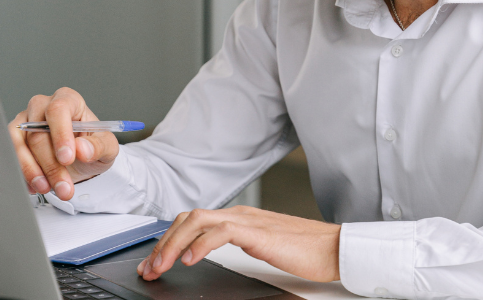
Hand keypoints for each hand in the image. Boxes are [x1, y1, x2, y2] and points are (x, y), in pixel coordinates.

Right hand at [8, 87, 119, 199]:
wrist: (80, 160)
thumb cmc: (91, 146)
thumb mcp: (107, 147)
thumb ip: (99, 146)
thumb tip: (82, 150)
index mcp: (68, 100)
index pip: (58, 110)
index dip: (61, 134)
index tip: (67, 158)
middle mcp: (43, 106)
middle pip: (38, 132)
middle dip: (51, 165)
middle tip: (63, 186)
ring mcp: (25, 121)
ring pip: (19, 144)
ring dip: (33, 171)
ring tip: (48, 188)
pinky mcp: (14, 138)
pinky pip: (10, 155)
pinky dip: (22, 174)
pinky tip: (36, 186)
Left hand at [136, 206, 340, 282]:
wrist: (333, 248)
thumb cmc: (305, 251)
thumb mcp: (262, 248)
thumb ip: (238, 246)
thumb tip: (209, 255)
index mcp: (239, 218)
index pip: (193, 221)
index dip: (168, 240)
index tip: (154, 262)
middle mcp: (239, 214)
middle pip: (188, 217)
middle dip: (162, 243)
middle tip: (149, 268)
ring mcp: (248, 220)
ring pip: (197, 221)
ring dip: (173, 244)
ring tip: (161, 266)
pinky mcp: (257, 232)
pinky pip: (220, 232)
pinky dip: (200, 244)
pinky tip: (190, 260)